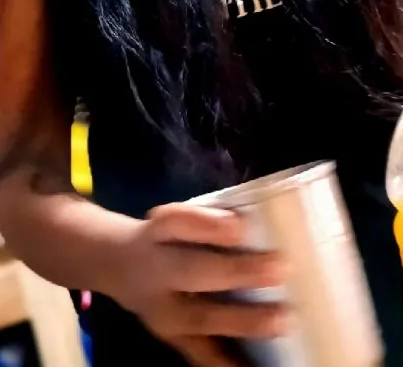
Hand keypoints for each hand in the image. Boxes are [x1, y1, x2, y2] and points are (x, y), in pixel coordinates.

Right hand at [112, 202, 290, 366]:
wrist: (121, 266)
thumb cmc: (166, 238)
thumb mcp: (175, 218)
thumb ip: (206, 220)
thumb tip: (247, 224)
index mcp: (158, 232)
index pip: (177, 223)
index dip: (208, 224)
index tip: (240, 225)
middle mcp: (155, 272)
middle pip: (192, 271)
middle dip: (236, 272)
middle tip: (280, 268)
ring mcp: (163, 313)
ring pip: (201, 317)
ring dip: (242, 320)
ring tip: (281, 320)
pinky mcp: (174, 340)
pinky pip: (202, 355)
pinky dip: (230, 363)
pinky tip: (257, 366)